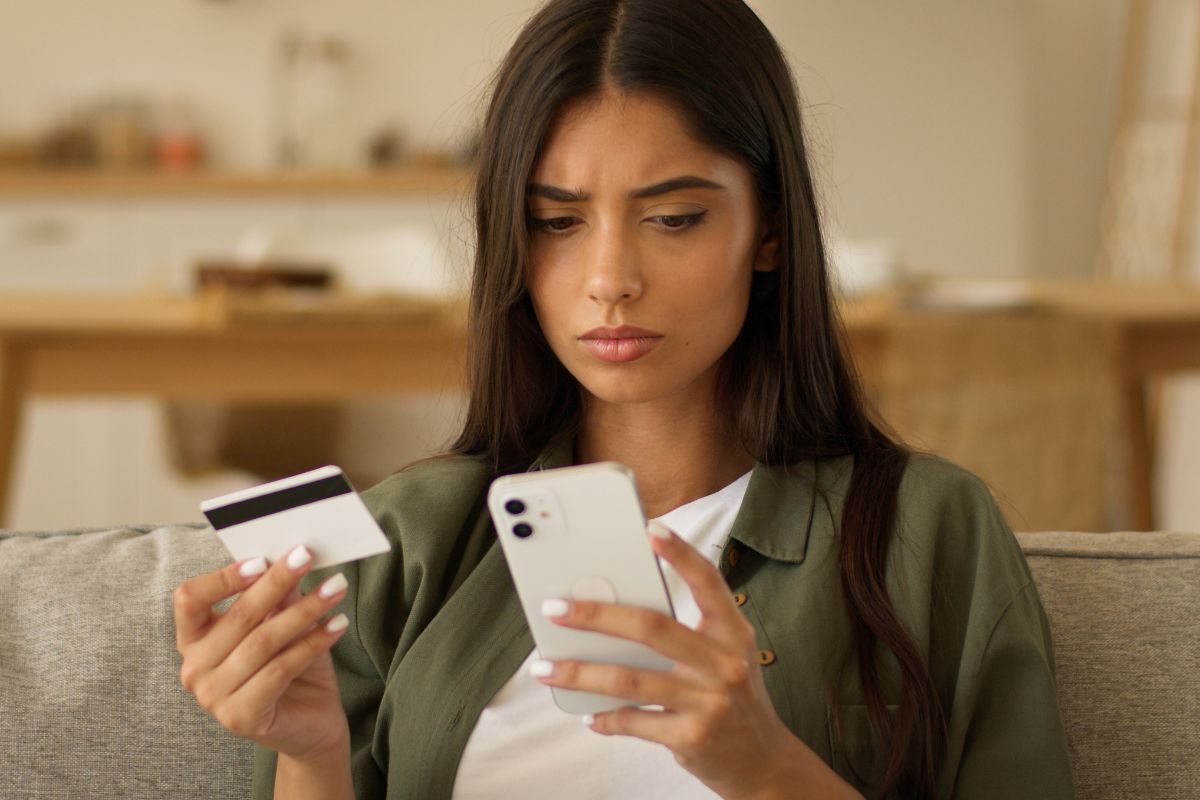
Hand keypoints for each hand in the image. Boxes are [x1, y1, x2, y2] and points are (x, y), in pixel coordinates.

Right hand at [173, 545, 350, 760]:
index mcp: (193, 640)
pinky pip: (280, 669)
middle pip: (237, 616)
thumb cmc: (292, 667)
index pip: (189, 600)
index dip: (223, 578)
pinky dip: (313, 643)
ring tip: (336, 588)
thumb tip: (290, 555)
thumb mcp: (284, 623)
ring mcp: (213, 697)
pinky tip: (338, 624)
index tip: (261, 559)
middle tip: (308, 556)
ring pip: (263, 641)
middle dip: (277, 582)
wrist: (310, 723)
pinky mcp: (240, 717)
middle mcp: (194, 669)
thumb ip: (279, 595)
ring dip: (305, 610)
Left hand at [533, 522, 858, 799]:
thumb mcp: (725, 657)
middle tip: (556, 609)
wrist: (764, 762)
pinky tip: (588, 714)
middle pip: (651, 627)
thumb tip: (615, 608)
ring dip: (581, 673)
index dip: (680, 554)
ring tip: (545, 668)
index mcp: (734, 633)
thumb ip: (685, 633)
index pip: (709, 583)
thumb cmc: (733, 698)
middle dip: (596, 614)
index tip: (650, 529)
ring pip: (630, 679)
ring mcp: (709, 702)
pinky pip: (634, 722)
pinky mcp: (692, 738)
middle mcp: (725, 664)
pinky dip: (605, 718)